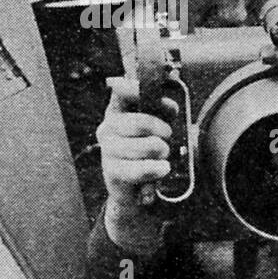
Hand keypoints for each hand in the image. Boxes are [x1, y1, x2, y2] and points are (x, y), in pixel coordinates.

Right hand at [96, 77, 174, 248]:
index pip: (120, 91)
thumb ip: (164, 109)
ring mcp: (107, 150)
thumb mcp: (157, 126)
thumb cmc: (147, 150)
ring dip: (163, 154)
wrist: (135, 189)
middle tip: (166, 139)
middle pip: (143, 123)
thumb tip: (170, 101)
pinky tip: (160, 170)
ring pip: (150, 147)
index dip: (137, 89)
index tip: (154, 96)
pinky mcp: (111, 172)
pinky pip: (143, 169)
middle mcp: (107, 128)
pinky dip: (157, 171)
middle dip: (163, 132)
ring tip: (160, 158)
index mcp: (116, 111)